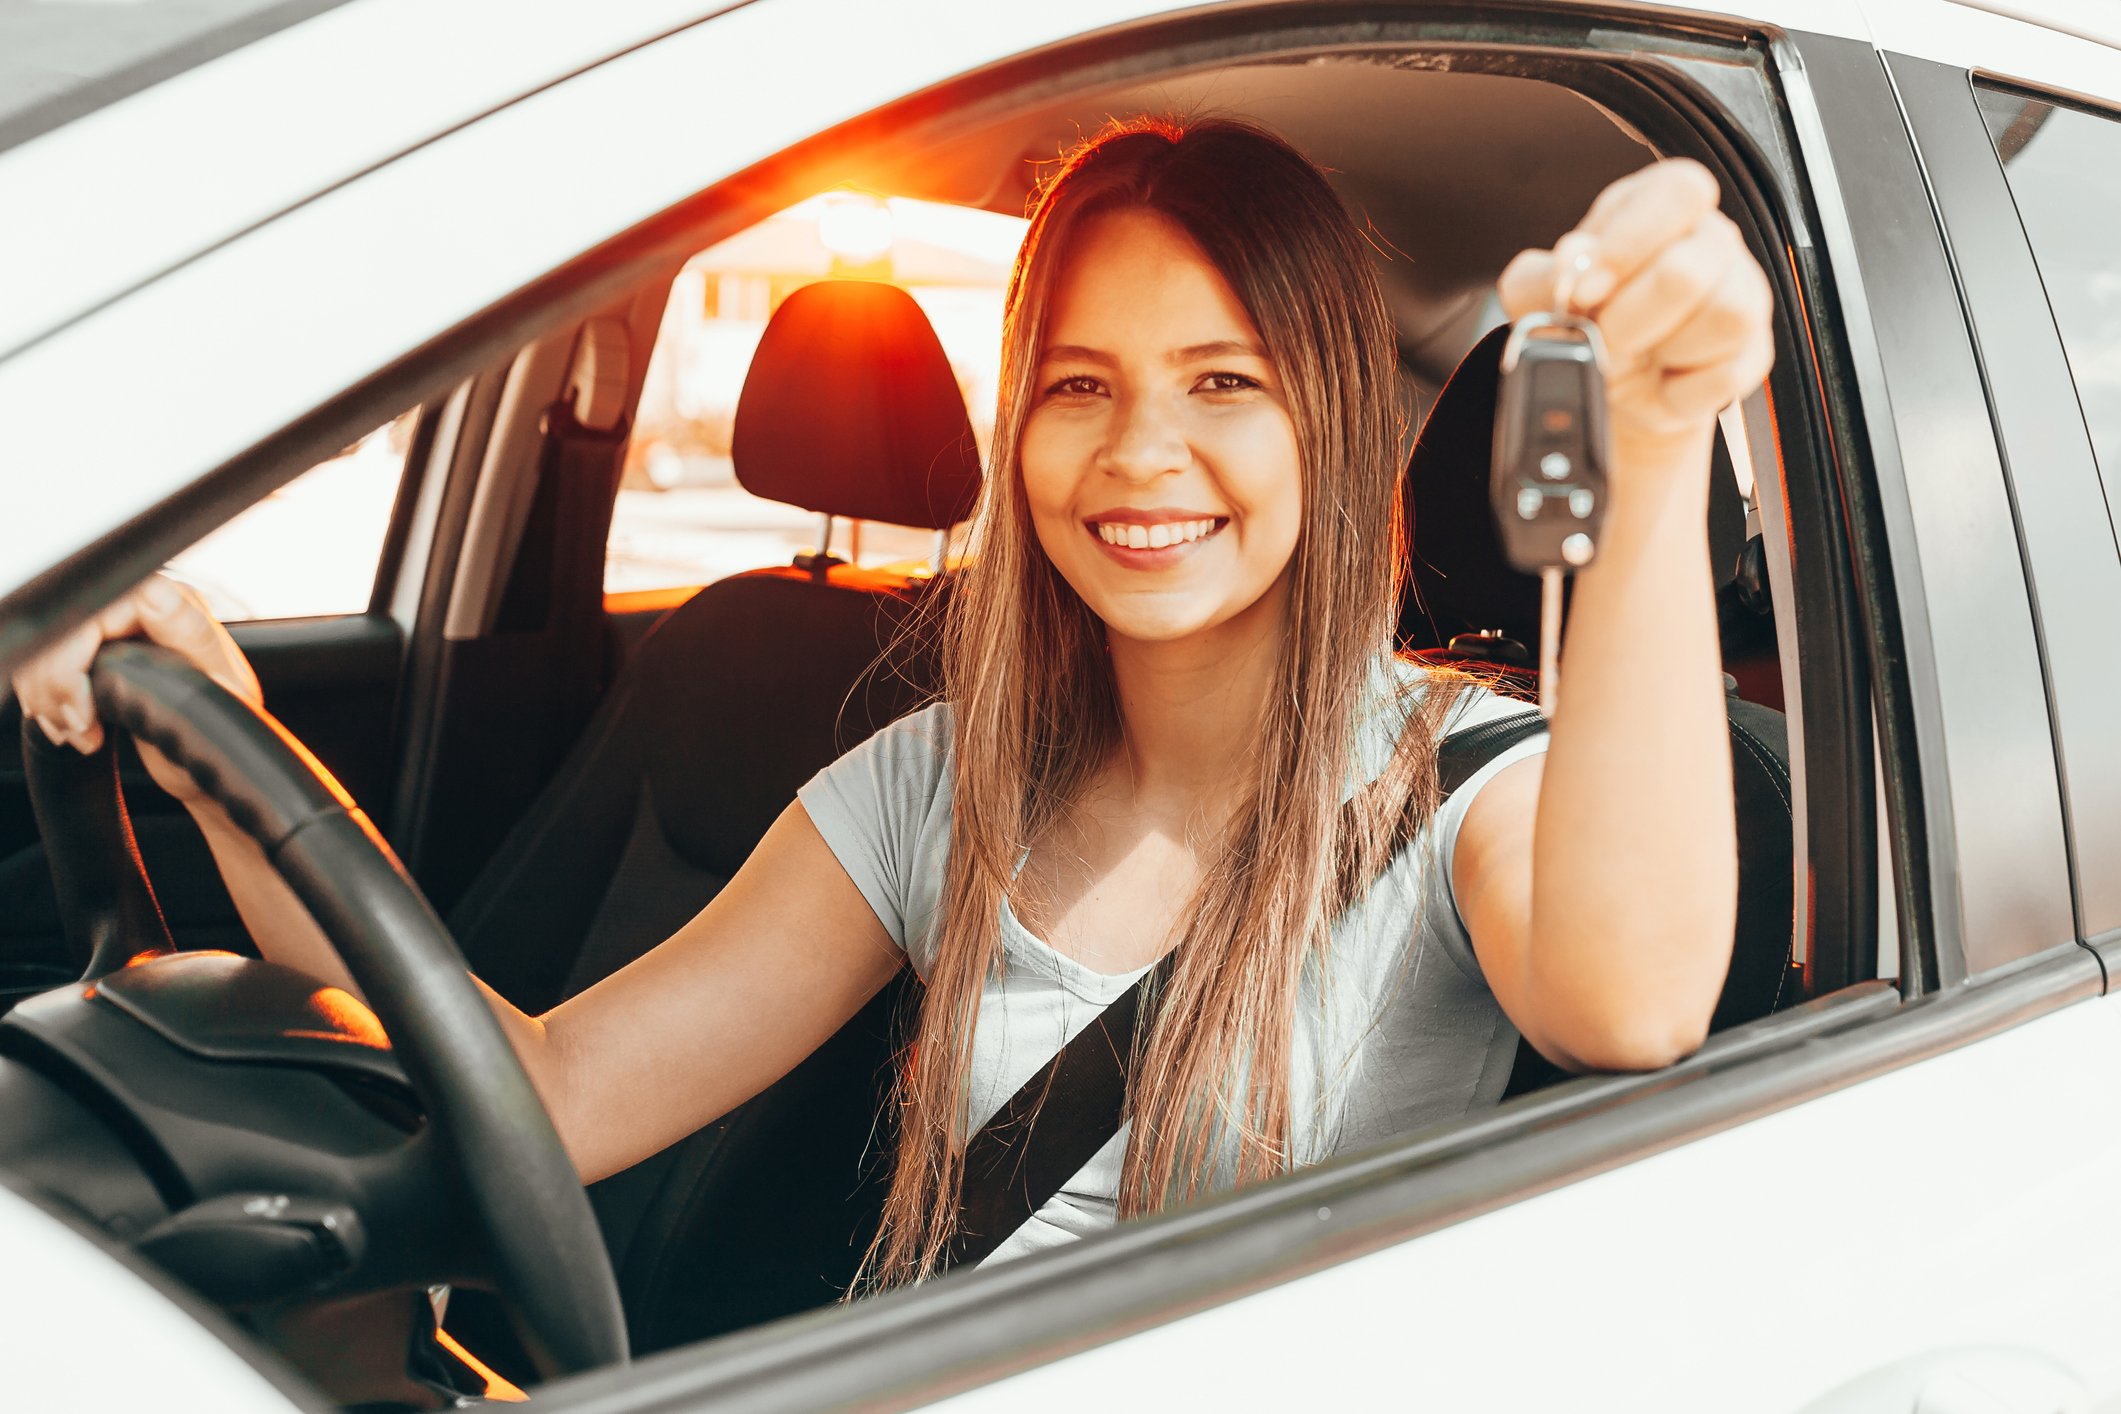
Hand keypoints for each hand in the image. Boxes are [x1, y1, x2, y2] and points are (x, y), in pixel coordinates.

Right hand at [9, 574, 261, 802]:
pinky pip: (49, 666)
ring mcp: (119, 628)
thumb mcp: (219, 682)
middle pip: (61, 632)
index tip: (83, 712)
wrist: (219, 752)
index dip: (71, 662)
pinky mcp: (101, 651)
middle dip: (57, 687)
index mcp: (172, 601)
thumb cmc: (228, 721)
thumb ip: (188, 634)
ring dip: (50, 698)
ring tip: (80, 733)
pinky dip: (49, 701)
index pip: (89, 613)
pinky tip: (73, 727)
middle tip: (80, 729)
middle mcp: (142, 606)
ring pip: (47, 650)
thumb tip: (153, 592)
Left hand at [1498, 158, 1773, 459]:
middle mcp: (1711, 240)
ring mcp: (1742, 292)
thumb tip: (1576, 261)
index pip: (1680, 192)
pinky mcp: (1754, 351)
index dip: (1630, 244)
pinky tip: (1661, 379)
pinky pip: (1728, 373)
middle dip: (1628, 321)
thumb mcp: (1538, 293)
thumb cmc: (1578, 321)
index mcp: (1660, 205)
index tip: (1587, 291)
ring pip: (1725, 317)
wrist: (1604, 385)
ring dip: (1661, 351)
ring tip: (1636, 355)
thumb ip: (1547, 272)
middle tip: (1602, 338)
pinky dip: (1680, 390)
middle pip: (1687, 273)